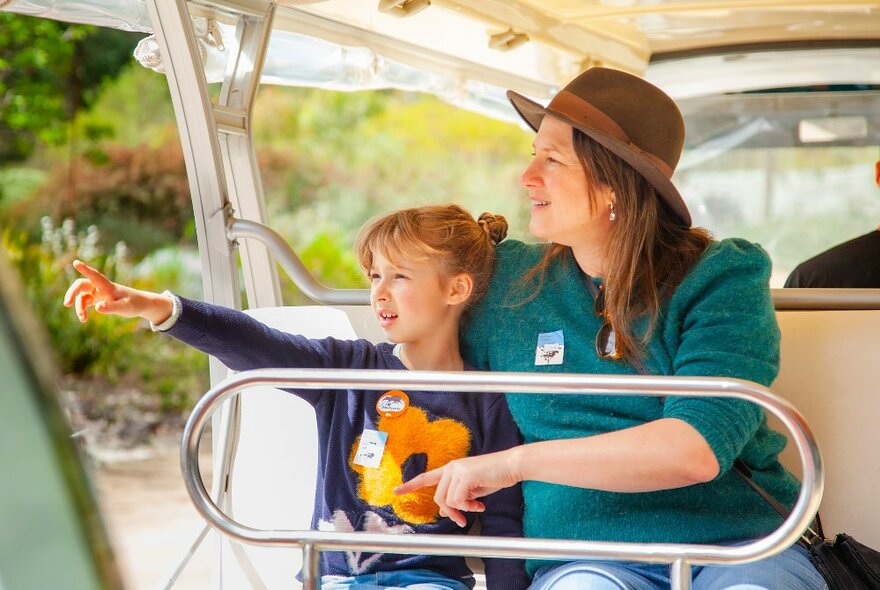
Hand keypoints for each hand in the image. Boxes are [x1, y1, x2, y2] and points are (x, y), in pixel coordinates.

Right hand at [63, 259, 171, 324]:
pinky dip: (82, 309)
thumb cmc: (134, 304)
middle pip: (81, 285)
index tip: (76, 262)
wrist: (141, 305)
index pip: (95, 276)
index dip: (85, 269)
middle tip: (67, 304)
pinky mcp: (98, 299)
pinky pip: (85, 302)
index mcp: (108, 287)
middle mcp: (101, 288)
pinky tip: (84, 318)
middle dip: (73, 293)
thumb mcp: (125, 308)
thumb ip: (111, 308)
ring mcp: (99, 293)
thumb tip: (97, 307)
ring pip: (82, 296)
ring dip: (79, 306)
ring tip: (83, 319)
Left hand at [393, 449, 520, 527]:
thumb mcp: (472, 490)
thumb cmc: (494, 476)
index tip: (396, 492)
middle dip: (450, 513)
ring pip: (448, 501)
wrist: (510, 466)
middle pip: (439, 498)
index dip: (411, 486)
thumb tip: (444, 511)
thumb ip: (458, 496)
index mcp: (451, 469)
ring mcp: (457, 470)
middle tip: (462, 520)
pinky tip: (480, 504)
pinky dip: (469, 507)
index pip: (426, 477)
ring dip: (463, 509)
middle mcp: (451, 467)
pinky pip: (459, 500)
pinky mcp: (465, 475)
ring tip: (477, 507)